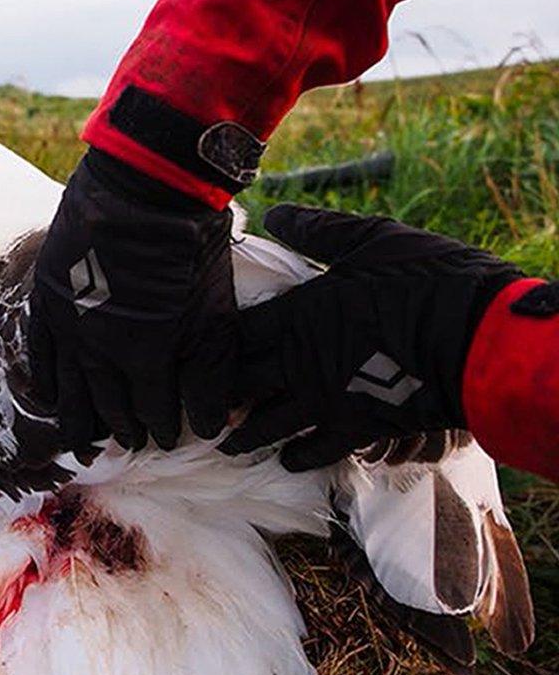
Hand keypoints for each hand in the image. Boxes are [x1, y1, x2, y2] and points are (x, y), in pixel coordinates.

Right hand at [29, 148, 237, 452]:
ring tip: (82, 439)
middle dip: (121, 427)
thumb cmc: (190, 250)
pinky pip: (40, 350)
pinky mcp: (47, 298)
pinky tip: (51, 396)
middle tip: (127, 445)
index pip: (151, 409)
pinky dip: (46, 377)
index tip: (165, 439)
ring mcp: (67, 325)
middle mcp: (96, 351)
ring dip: (79, 415)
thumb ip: (210, 377)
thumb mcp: (214, 316)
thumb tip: (213, 426)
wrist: (147, 185)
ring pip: (71, 386)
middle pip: (108, 403)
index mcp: (142, 358)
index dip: (159, 427)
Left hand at [222, 204, 523, 469]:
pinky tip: (287, 459)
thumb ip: (318, 231)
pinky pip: (315, 450)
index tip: (197, 355)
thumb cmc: (426, 280)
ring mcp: (325, 399)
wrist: (477, 336)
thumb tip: (275, 215)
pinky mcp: (355, 427)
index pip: (236, 335)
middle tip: (200, 404)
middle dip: (218, 395)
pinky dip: (297, 457)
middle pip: (239, 385)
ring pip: (266, 425)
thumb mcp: (371, 240)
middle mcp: (300, 362)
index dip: (213, 347)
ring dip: (244, 435)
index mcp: (298, 315)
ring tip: (228, 443)